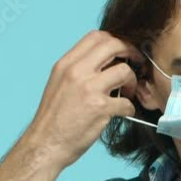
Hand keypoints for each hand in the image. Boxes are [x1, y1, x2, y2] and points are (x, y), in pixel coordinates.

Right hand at [24, 30, 143, 169]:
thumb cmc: (53, 118)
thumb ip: (79, 70)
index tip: (122, 51)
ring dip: (132, 81)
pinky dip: (129, 107)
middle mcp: (77, 72)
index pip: (96, 36)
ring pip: (124, 70)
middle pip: (113, 45)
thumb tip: (104, 62)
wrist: (45, 144)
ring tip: (127, 92)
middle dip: (130, 52)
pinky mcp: (100, 108)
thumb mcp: (59, 83)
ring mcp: (89, 89)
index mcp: (66, 64)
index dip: (115, 40)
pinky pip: (126, 102)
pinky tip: (123, 112)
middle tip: (135, 64)